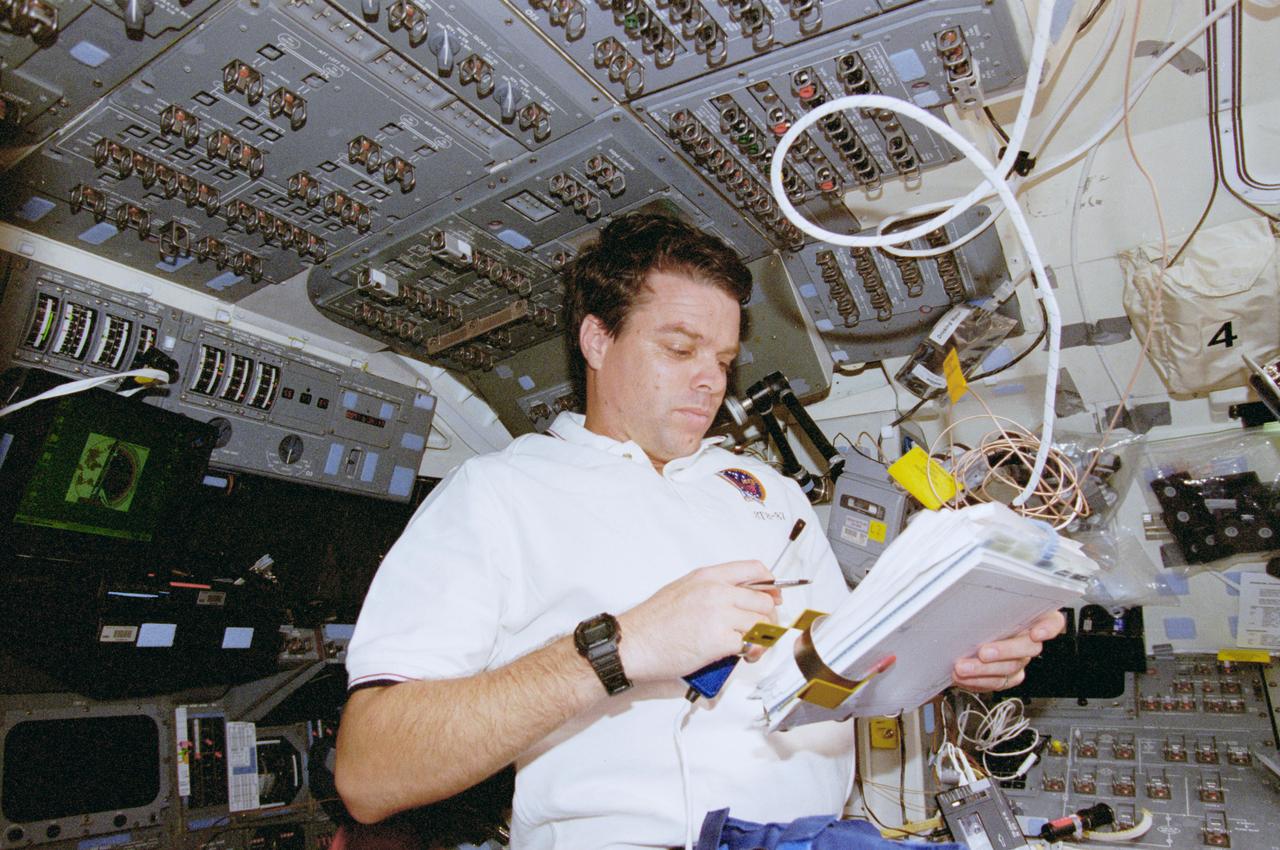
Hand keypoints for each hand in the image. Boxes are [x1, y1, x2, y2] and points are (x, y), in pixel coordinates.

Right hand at [617, 561, 780, 682]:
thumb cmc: (653, 623)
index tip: (774, 596)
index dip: (770, 585)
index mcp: (708, 577)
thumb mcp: (683, 590)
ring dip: (761, 638)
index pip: (754, 569)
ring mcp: (719, 614)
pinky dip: (751, 652)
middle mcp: (717, 591)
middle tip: (761, 630)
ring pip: (761, 623)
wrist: (634, 643)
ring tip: (751, 647)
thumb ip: (713, 590)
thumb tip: (739, 599)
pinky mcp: (719, 640)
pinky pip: (750, 644)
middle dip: (768, 618)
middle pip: (764, 600)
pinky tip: (743, 655)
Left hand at [952, 609, 1065, 691]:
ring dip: (983, 669)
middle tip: (983, 653)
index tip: (1036, 633)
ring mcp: (1020, 659)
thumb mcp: (983, 603)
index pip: (1052, 621)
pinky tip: (964, 677)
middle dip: (1004, 651)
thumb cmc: (978, 613)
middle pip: (1028, 647)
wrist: (965, 634)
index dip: (1048, 628)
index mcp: (1030, 617)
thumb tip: (975, 599)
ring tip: (962, 667)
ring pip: (1010, 668)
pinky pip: (998, 682)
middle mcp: (1028, 640)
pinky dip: (979, 681)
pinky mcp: (1009, 676)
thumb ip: (988, 602)